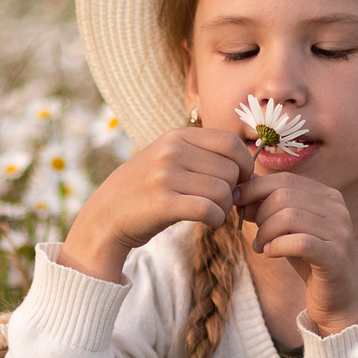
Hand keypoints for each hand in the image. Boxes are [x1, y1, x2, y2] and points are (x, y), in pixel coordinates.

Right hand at [59, 127, 255, 282]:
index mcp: (176, 136)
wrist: (106, 215)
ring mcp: (165, 176)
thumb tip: (251, 169)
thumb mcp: (168, 158)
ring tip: (211, 211)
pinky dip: (216, 220)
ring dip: (224, 208)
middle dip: (233, 190)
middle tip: (221, 202)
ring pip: (223, 192)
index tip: (239, 181)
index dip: (245, 164)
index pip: (231, 142)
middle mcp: (171, 151)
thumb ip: (202, 155)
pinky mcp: (163, 204)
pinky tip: (209, 221)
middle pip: (230, 170)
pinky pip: (209, 210)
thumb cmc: (145, 189)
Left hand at [234, 171, 357, 334]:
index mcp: (328, 196)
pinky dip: (277, 246)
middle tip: (256, 236)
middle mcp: (337, 209)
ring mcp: (339, 232)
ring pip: (289, 216)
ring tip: (261, 247)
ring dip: (266, 232)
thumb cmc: (311, 261)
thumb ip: (270, 208)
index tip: (236, 201)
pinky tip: (270, 253)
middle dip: (260, 214)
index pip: (285, 180)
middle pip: (284, 195)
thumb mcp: (289, 230)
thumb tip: (241, 188)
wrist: (341, 299)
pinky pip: (299, 242)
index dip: (255, 189)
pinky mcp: (335, 257)